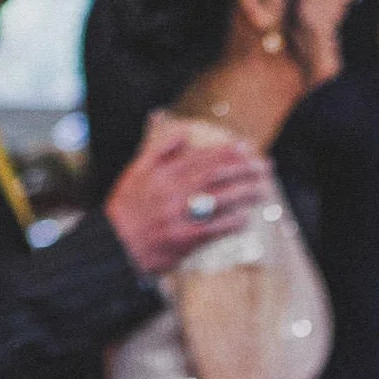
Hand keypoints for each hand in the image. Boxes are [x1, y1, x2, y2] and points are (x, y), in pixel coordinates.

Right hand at [105, 115, 271, 280]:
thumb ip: (160, 151)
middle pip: (215, 175)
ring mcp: (178, 216)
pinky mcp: (182, 240)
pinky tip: (245, 219)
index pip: (201, 158)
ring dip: (243, 193)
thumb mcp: (136, 171)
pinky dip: (229, 224)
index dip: (226, 152)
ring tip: (263, 189)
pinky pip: (211, 230)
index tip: (246, 148)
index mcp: (162, 173)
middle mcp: (172, 192)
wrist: (114, 244)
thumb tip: (183, 133)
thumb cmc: (126, 209)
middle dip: (242, 169)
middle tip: (264, 167)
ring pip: (217, 199)